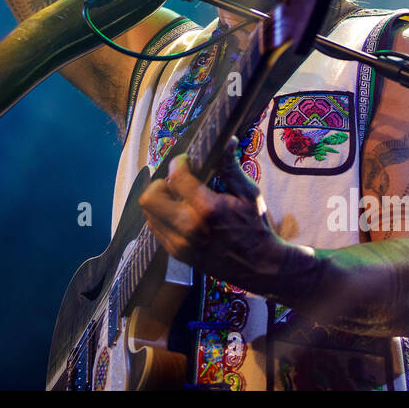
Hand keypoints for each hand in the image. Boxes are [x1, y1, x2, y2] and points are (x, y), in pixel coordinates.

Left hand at [139, 143, 293, 293]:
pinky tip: (181, 214)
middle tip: (177, 182)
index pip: (176, 176)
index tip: (187, 162)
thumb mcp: (249, 194)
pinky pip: (155, 229)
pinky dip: (163, 217)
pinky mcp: (177, 254)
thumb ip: (232, 167)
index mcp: (208, 208)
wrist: (260, 267)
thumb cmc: (256, 227)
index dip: (179, 163)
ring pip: (148, 213)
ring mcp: (180, 243)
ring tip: (179, 198)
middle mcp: (189, 227)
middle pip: (150, 197)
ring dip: (160, 201)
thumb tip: (228, 140)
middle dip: (161, 183)